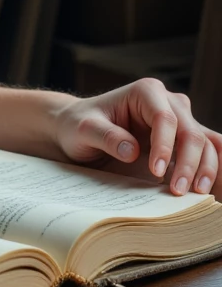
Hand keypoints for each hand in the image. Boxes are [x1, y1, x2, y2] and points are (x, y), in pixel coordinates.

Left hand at [51, 77, 221, 194]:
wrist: (78, 129)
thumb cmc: (79, 125)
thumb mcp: (83, 129)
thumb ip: (106, 136)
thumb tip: (132, 150)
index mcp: (145, 92)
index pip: (165, 119)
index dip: (165, 146)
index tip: (157, 172)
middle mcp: (168, 102)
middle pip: (190, 132)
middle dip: (189, 163)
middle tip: (178, 191)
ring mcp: (179, 120)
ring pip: (204, 142)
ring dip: (205, 168)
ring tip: (197, 194)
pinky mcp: (181, 139)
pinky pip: (207, 150)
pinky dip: (213, 166)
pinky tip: (210, 186)